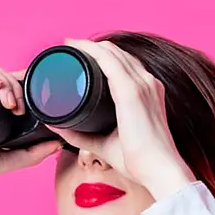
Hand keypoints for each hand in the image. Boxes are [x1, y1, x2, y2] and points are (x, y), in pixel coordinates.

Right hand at [0, 62, 61, 201]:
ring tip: (9, 102)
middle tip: (19, 107)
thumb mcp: (4, 160)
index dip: (24, 85)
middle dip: (16, 88)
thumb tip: (58, 144)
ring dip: (3, 81)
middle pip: (1, 75)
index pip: (10, 82)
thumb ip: (31, 156)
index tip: (35, 99)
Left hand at [45, 39, 195, 199]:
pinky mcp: (132, 90)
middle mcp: (147, 82)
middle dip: (92, 47)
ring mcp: (142, 84)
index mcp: (147, 92)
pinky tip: (76, 47)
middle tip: (68, 48)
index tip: (79, 55)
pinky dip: (90, 51)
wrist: (158, 170)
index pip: (124, 64)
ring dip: (88, 45)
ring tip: (68, 45)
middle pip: (117, 53)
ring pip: (112, 52)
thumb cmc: (138, 160)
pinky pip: (108, 60)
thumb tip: (57, 126)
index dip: (101, 55)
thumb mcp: (105, 142)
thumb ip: (81, 134)